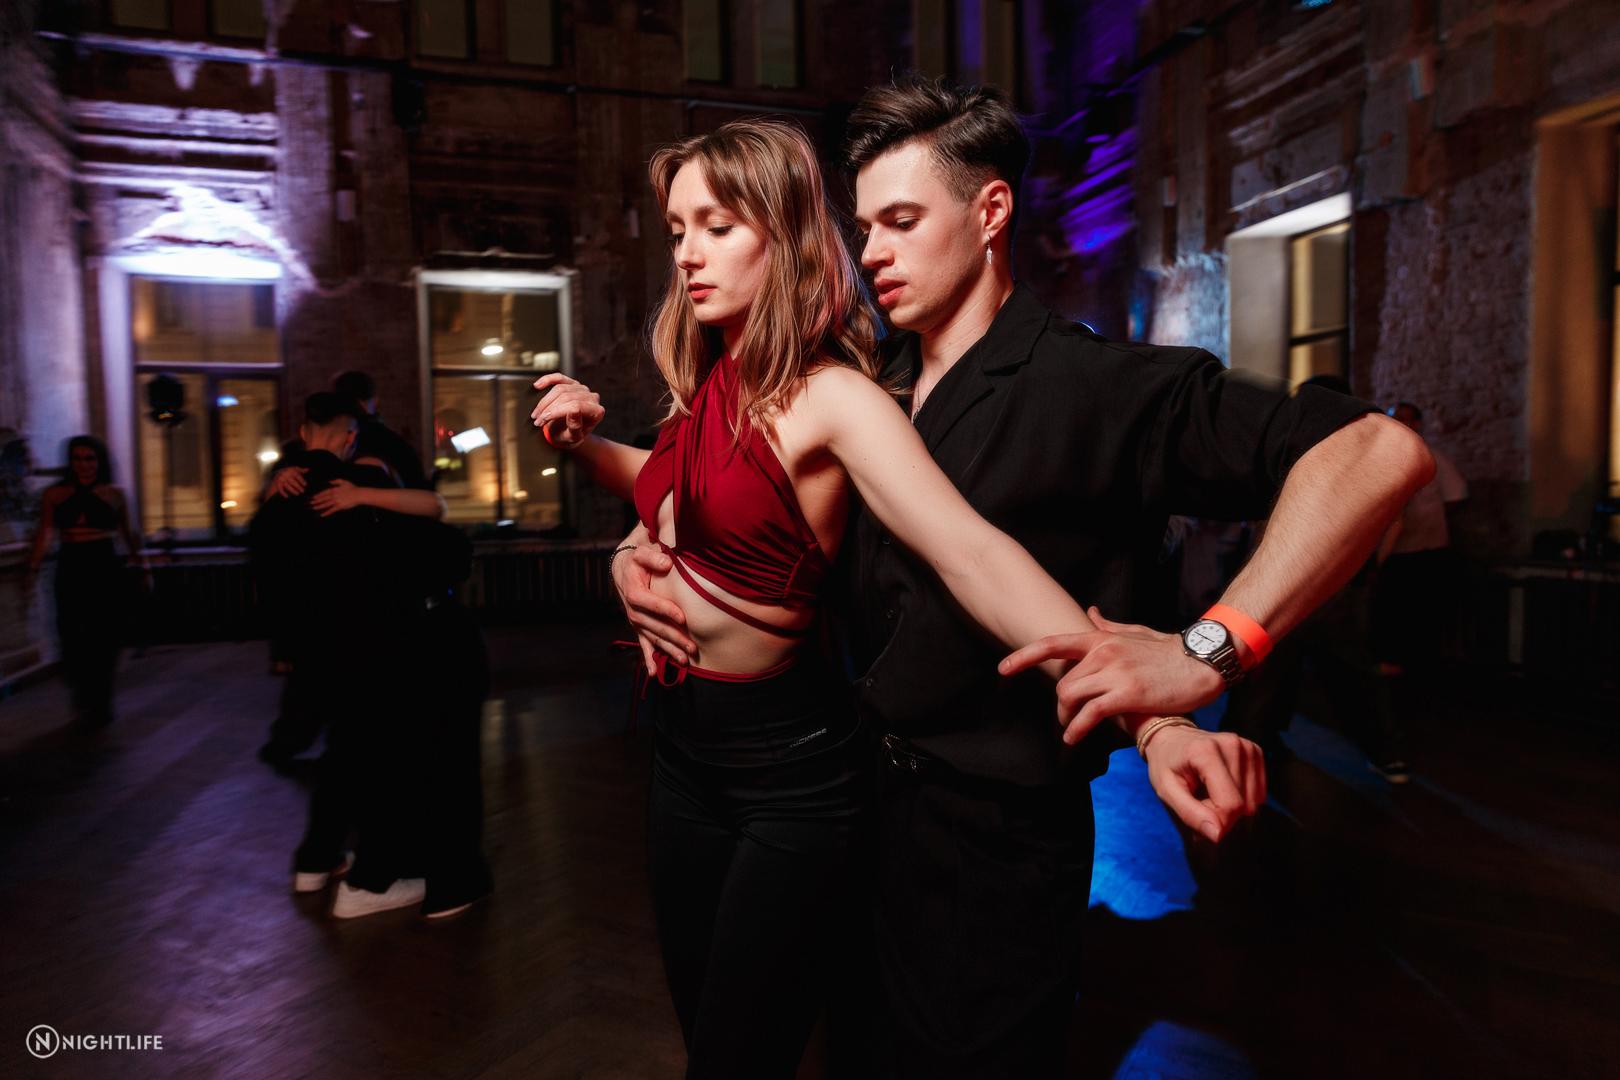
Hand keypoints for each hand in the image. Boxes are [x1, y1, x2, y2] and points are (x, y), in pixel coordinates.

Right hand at [267, 467, 307, 499]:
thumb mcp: (293, 469)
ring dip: (293, 490)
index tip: (305, 485)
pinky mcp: (277, 483)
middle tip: (303, 491)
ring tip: (297, 494)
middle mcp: (285, 474)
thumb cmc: (288, 472)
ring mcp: (280, 479)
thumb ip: (300, 470)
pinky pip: (280, 489)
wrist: (276, 473)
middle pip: (292, 481)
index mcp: (289, 470)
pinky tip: (287, 496)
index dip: (301, 480)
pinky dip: (283, 493)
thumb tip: (308, 469)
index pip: (296, 475)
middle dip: (298, 486)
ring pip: (287, 486)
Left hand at [310, 479, 365, 516]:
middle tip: (309, 503)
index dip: (317, 495)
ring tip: (313, 508)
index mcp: (334, 489)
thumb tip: (328, 482)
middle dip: (316, 501)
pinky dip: (327, 512)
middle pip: (323, 499)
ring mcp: (337, 501)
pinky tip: (322, 515)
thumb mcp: (344, 481)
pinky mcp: (340, 506)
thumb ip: (335, 481)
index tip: (312, 498)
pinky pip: (332, 510)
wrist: (359, 494)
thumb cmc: (353, 487)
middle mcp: (334, 495)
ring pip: (326, 504)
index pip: (324, 493)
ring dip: (319, 506)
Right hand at [532, 373, 604, 448]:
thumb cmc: (572, 436)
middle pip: (566, 397)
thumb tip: (573, 411)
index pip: (575, 406)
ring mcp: (582, 389)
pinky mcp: (573, 383)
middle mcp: (592, 398)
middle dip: (548, 409)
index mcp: (597, 412)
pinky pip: (559, 378)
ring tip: (536, 414)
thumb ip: (575, 426)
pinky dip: (547, 380)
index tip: (543, 420)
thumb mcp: (573, 437)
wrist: (570, 433)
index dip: (556, 412)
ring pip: (560, 389)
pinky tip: (538, 385)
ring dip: (544, 401)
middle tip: (537, 421)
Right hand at [613, 543, 695, 674]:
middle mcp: (630, 605)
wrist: (624, 563)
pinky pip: (641, 641)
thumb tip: (667, 562)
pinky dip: (647, 657)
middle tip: (691, 647)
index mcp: (631, 586)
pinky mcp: (638, 623)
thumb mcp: (642, 549)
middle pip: (649, 624)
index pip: (644, 600)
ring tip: (683, 660)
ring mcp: (634, 617)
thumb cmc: (638, 555)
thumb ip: (652, 555)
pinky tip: (654, 672)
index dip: (662, 609)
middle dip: (670, 636)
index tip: (681, 617)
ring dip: (666, 649)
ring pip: (649, 636)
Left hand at [999, 605, 1225, 744]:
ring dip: (1066, 718)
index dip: (1024, 656)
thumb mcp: (1135, 632)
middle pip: (1062, 682)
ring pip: (1071, 697)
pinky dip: (1077, 728)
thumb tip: (1091, 611)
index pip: (1053, 644)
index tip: (1003, 669)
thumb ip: (1109, 626)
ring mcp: (1115, 672)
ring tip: (1071, 729)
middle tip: (1066, 718)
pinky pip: (1090, 714)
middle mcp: (1103, 652)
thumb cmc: (1168, 650)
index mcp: (1101, 638)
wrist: (1202, 661)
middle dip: (1060, 705)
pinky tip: (1073, 738)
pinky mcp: (1128, 693)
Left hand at [1140, 723, 1265, 841]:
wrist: (1171, 738)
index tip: (1198, 811)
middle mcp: (1232, 745)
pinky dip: (1242, 796)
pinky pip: (1259, 792)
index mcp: (1206, 752)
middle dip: (1222, 812)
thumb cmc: (1166, 766)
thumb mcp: (1166, 791)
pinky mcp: (1255, 751)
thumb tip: (1218, 835)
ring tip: (1210, 790)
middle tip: (1200, 798)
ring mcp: (1247, 747)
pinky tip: (1223, 784)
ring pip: (1254, 801)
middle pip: (1243, 804)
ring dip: (1231, 804)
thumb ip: (1189, 813)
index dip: (1216, 820)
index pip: (1230, 804)